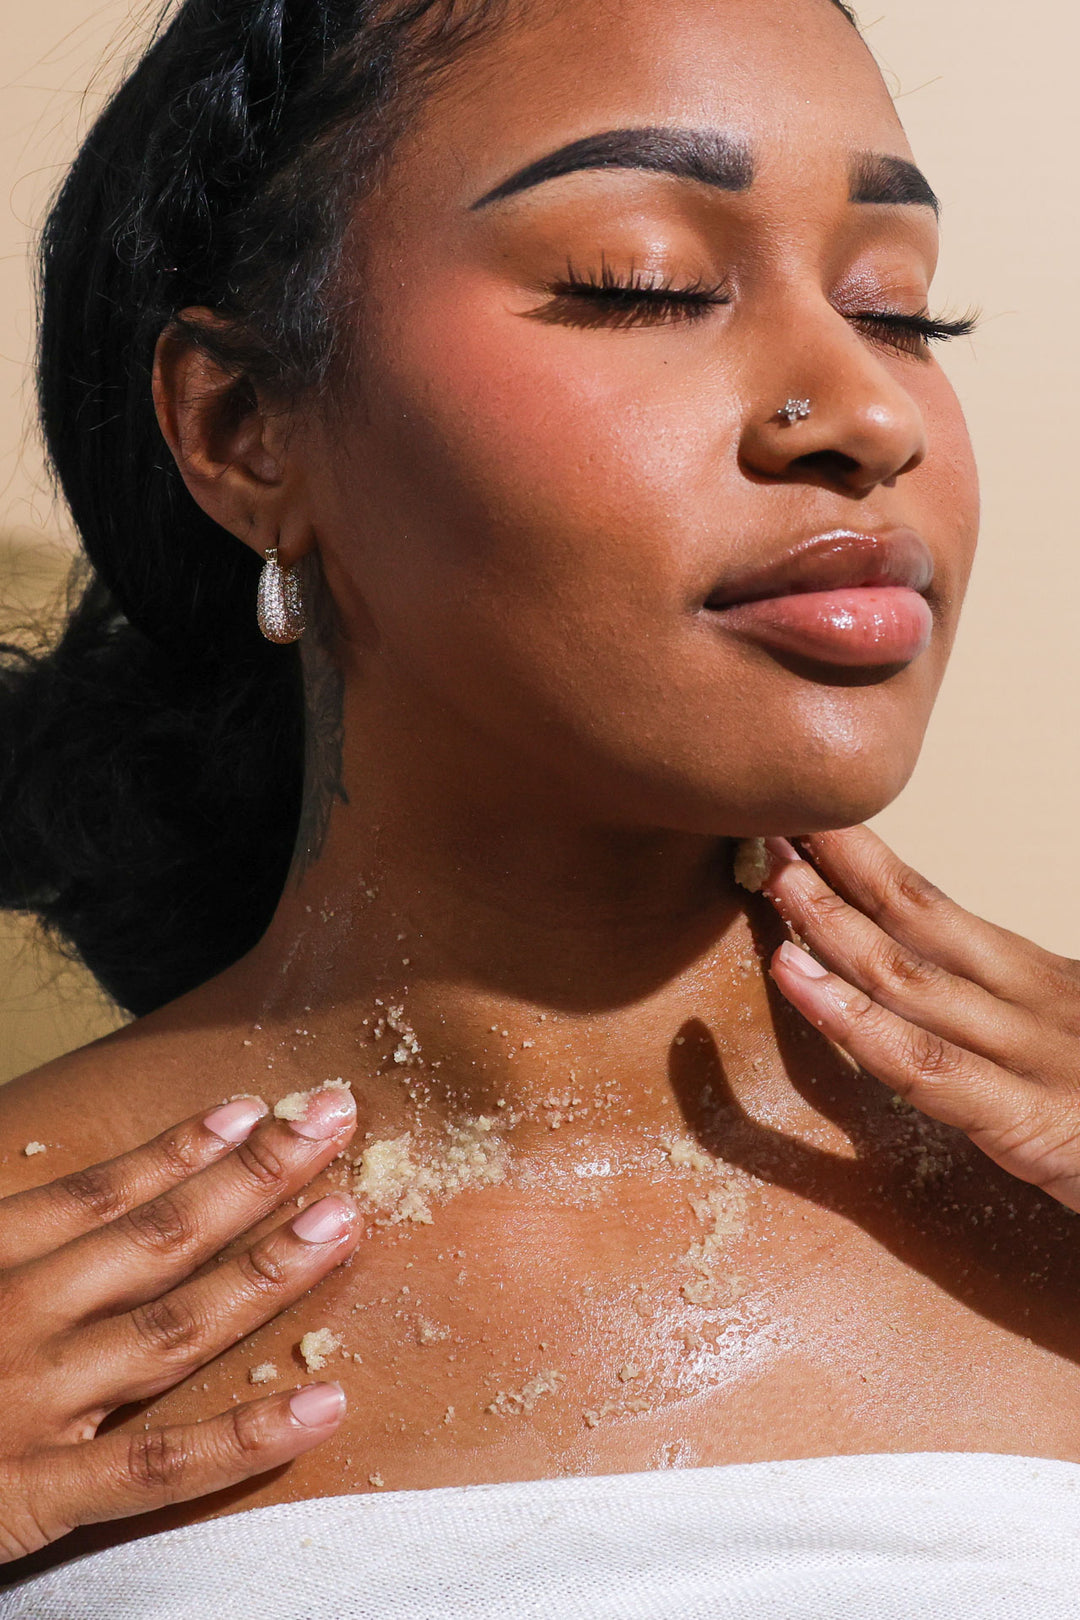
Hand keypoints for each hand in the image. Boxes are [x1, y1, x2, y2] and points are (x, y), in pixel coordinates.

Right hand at [0, 1084, 359, 1562]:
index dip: (183, 1148)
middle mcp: (14, 1319)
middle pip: (158, 1237)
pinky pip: (159, 1468)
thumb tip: (78, 1199)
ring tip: (344, 1221)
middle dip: (255, 1176)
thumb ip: (8, 1235)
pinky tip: (324, 1404)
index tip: (253, 1109)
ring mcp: (32, 1405)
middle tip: (335, 1123)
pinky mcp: (36, 1498)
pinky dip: (246, 1438)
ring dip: (268, 1270)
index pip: (101, 1192)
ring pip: (174, 1328)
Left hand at [762, 826, 1079, 1214]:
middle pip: (921, 919)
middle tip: (771, 822)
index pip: (939, 911)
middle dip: (839, 868)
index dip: (871, 867)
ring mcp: (1037, 1058)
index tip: (813, 829)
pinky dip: (853, 1020)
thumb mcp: (1073, 1053)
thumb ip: (1012, 1027)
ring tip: (772, 879)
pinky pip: (927, 1066)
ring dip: (831, 924)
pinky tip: (799, 981)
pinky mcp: (1034, 1123)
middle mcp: (1038, 1005)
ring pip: (912, 977)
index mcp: (1045, 987)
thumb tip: (948, 994)